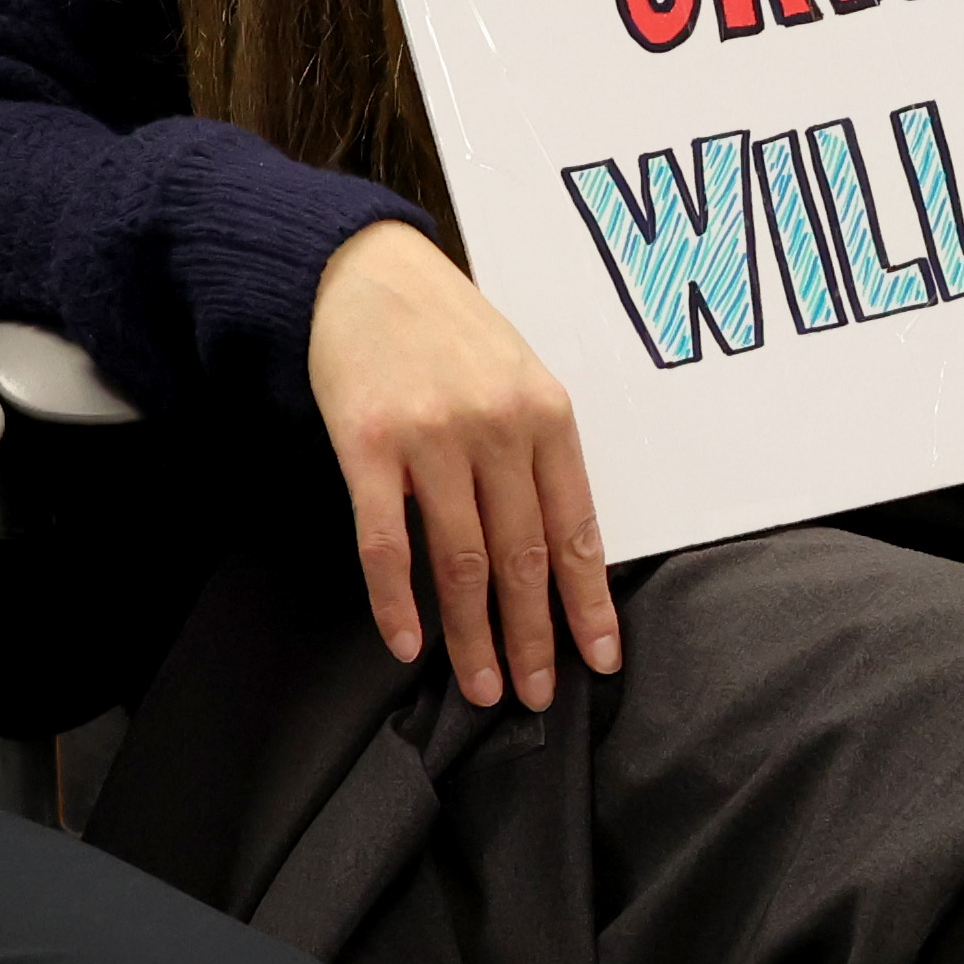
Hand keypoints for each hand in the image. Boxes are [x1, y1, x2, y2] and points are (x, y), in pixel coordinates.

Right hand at [305, 217, 618, 710]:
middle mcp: (496, 428)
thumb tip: (556, 551)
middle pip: (522, 556)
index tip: (598, 658)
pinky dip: (396, 601)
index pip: (576, 530)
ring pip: (459, 560)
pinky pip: (385, 541)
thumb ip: (538, 454)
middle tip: (536, 694)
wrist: (365, 270)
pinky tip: (406, 643)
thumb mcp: (519, 375)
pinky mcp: (367, 445)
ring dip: (471, 635)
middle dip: (533, 636)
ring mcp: (430, 438)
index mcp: (547, 415)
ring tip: (483, 686)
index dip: (587, 603)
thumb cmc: (449, 329)